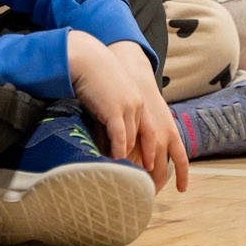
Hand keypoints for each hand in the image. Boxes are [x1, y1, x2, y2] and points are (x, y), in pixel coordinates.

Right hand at [66, 34, 189, 192]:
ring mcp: (129, 109)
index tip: (155, 174)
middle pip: (150, 144)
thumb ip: (115, 118)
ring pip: (133, 142)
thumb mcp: (111, 99)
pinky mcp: (114, 109)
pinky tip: (116, 162)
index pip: (154, 137)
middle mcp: (139, 108)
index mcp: (141, 106)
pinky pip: (119, 135)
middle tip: (145, 185)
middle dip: (150, 166)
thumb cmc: (96, 79)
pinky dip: (119, 151)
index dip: (156, 156)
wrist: (88, 60)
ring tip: (126, 177)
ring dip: (129, 160)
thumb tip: (111, 142)